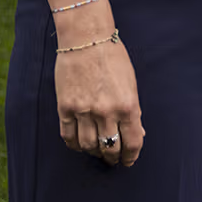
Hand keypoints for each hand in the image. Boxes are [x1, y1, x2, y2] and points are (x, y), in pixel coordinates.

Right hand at [53, 16, 143, 167]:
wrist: (86, 41)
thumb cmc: (113, 59)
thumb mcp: (131, 84)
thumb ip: (133, 110)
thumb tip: (137, 133)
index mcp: (128, 105)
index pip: (133, 142)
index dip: (131, 156)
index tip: (129, 160)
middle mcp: (106, 112)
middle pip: (110, 148)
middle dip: (113, 157)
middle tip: (113, 160)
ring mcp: (84, 111)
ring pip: (88, 146)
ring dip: (94, 153)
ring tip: (98, 152)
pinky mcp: (65, 108)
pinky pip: (68, 137)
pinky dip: (75, 145)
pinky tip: (80, 145)